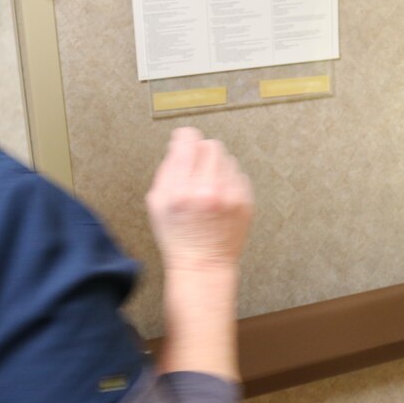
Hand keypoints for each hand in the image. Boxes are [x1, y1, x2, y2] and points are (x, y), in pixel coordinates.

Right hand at [146, 128, 253, 270]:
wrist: (204, 264)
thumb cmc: (178, 237)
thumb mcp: (157, 203)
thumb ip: (166, 170)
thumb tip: (178, 144)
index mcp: (183, 190)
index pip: (189, 141)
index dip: (184, 138)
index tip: (184, 141)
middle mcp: (209, 190)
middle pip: (211, 145)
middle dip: (201, 152)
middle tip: (194, 168)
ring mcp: (231, 196)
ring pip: (227, 159)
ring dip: (215, 166)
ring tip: (206, 187)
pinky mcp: (246, 202)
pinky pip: (238, 175)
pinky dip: (228, 181)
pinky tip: (218, 197)